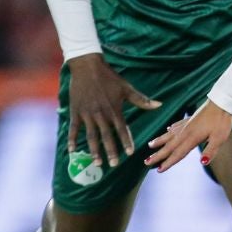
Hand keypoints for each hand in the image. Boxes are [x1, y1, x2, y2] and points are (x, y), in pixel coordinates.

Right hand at [67, 53, 159, 167]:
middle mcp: (101, 114)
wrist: (87, 67)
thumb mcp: (126, 88)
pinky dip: (72, 140)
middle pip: (106, 136)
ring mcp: (87, 114)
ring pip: (91, 136)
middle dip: (111, 151)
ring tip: (97, 163)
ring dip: (94, 150)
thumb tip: (159, 105)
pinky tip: (73, 152)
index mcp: (114, 109)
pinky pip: (74, 129)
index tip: (130, 153)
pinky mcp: (76, 112)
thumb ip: (142, 100)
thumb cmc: (109, 78)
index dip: (126, 141)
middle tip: (114, 164)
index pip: (122, 129)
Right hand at [145, 98, 231, 171]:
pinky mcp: (190, 118)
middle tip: (146, 162)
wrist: (222, 102)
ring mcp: (187, 124)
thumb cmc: (222, 121)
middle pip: (169, 146)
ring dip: (159, 141)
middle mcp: (186, 132)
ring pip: (169, 134)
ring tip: (150, 145)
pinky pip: (176, 125)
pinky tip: (168, 129)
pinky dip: (170, 129)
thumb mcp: (220, 138)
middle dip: (158, 155)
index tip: (158, 169)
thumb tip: (202, 162)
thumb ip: (210, 150)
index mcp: (192, 138)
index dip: (168, 162)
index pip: (178, 153)